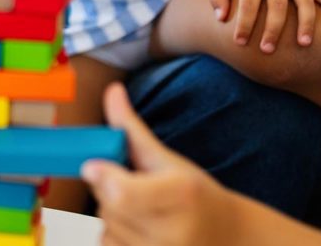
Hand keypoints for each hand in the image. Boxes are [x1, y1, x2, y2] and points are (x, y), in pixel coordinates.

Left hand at [82, 83, 240, 245]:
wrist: (227, 238)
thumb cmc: (196, 195)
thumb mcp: (169, 160)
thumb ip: (133, 130)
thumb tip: (112, 90)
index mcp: (181, 195)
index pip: (123, 194)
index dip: (104, 179)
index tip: (92, 166)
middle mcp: (171, 231)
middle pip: (109, 207)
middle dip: (110, 191)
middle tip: (135, 186)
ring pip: (106, 227)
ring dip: (113, 215)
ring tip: (143, 210)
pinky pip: (107, 245)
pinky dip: (115, 235)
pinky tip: (139, 229)